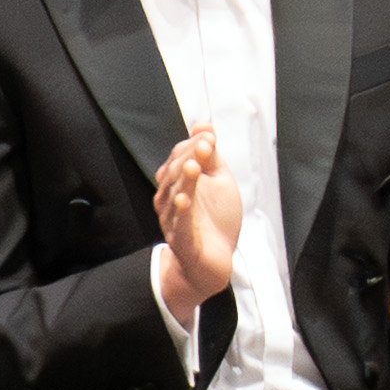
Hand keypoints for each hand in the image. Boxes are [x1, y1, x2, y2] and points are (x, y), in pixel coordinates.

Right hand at [145, 120, 247, 322]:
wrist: (213, 262)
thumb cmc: (214, 221)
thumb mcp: (218, 182)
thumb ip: (211, 156)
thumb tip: (204, 127)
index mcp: (177, 184)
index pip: (178, 158)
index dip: (192, 145)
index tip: (208, 134)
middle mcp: (170, 201)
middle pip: (173, 174)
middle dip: (189, 157)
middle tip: (206, 145)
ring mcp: (174, 221)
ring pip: (174, 197)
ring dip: (184, 180)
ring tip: (193, 165)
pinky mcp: (183, 241)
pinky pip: (180, 224)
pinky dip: (182, 211)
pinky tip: (185, 198)